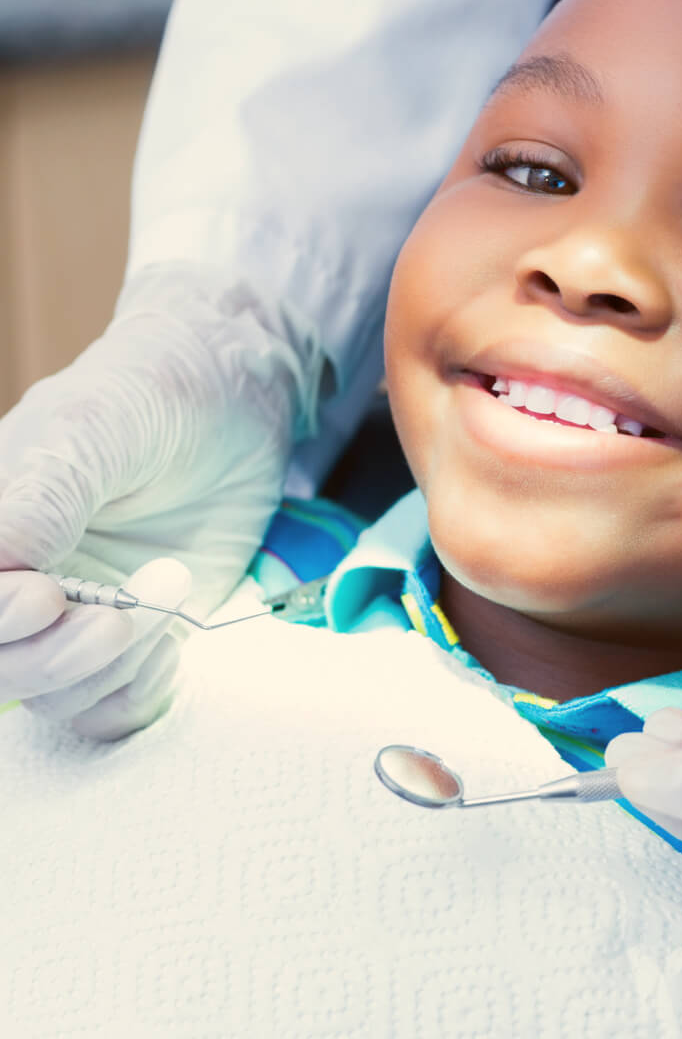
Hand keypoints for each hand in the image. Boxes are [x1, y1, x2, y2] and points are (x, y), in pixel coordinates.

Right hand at [0, 263, 320, 737]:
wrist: (239, 398)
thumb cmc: (157, 393)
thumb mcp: (97, 426)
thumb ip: (46, 496)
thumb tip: (6, 569)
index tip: (48, 598)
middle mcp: (19, 581)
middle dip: (53, 659)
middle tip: (119, 623)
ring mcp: (75, 616)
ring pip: (53, 696)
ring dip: (109, 669)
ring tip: (165, 597)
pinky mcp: (134, 640)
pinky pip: (113, 706)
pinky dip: (138, 692)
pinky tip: (170, 643)